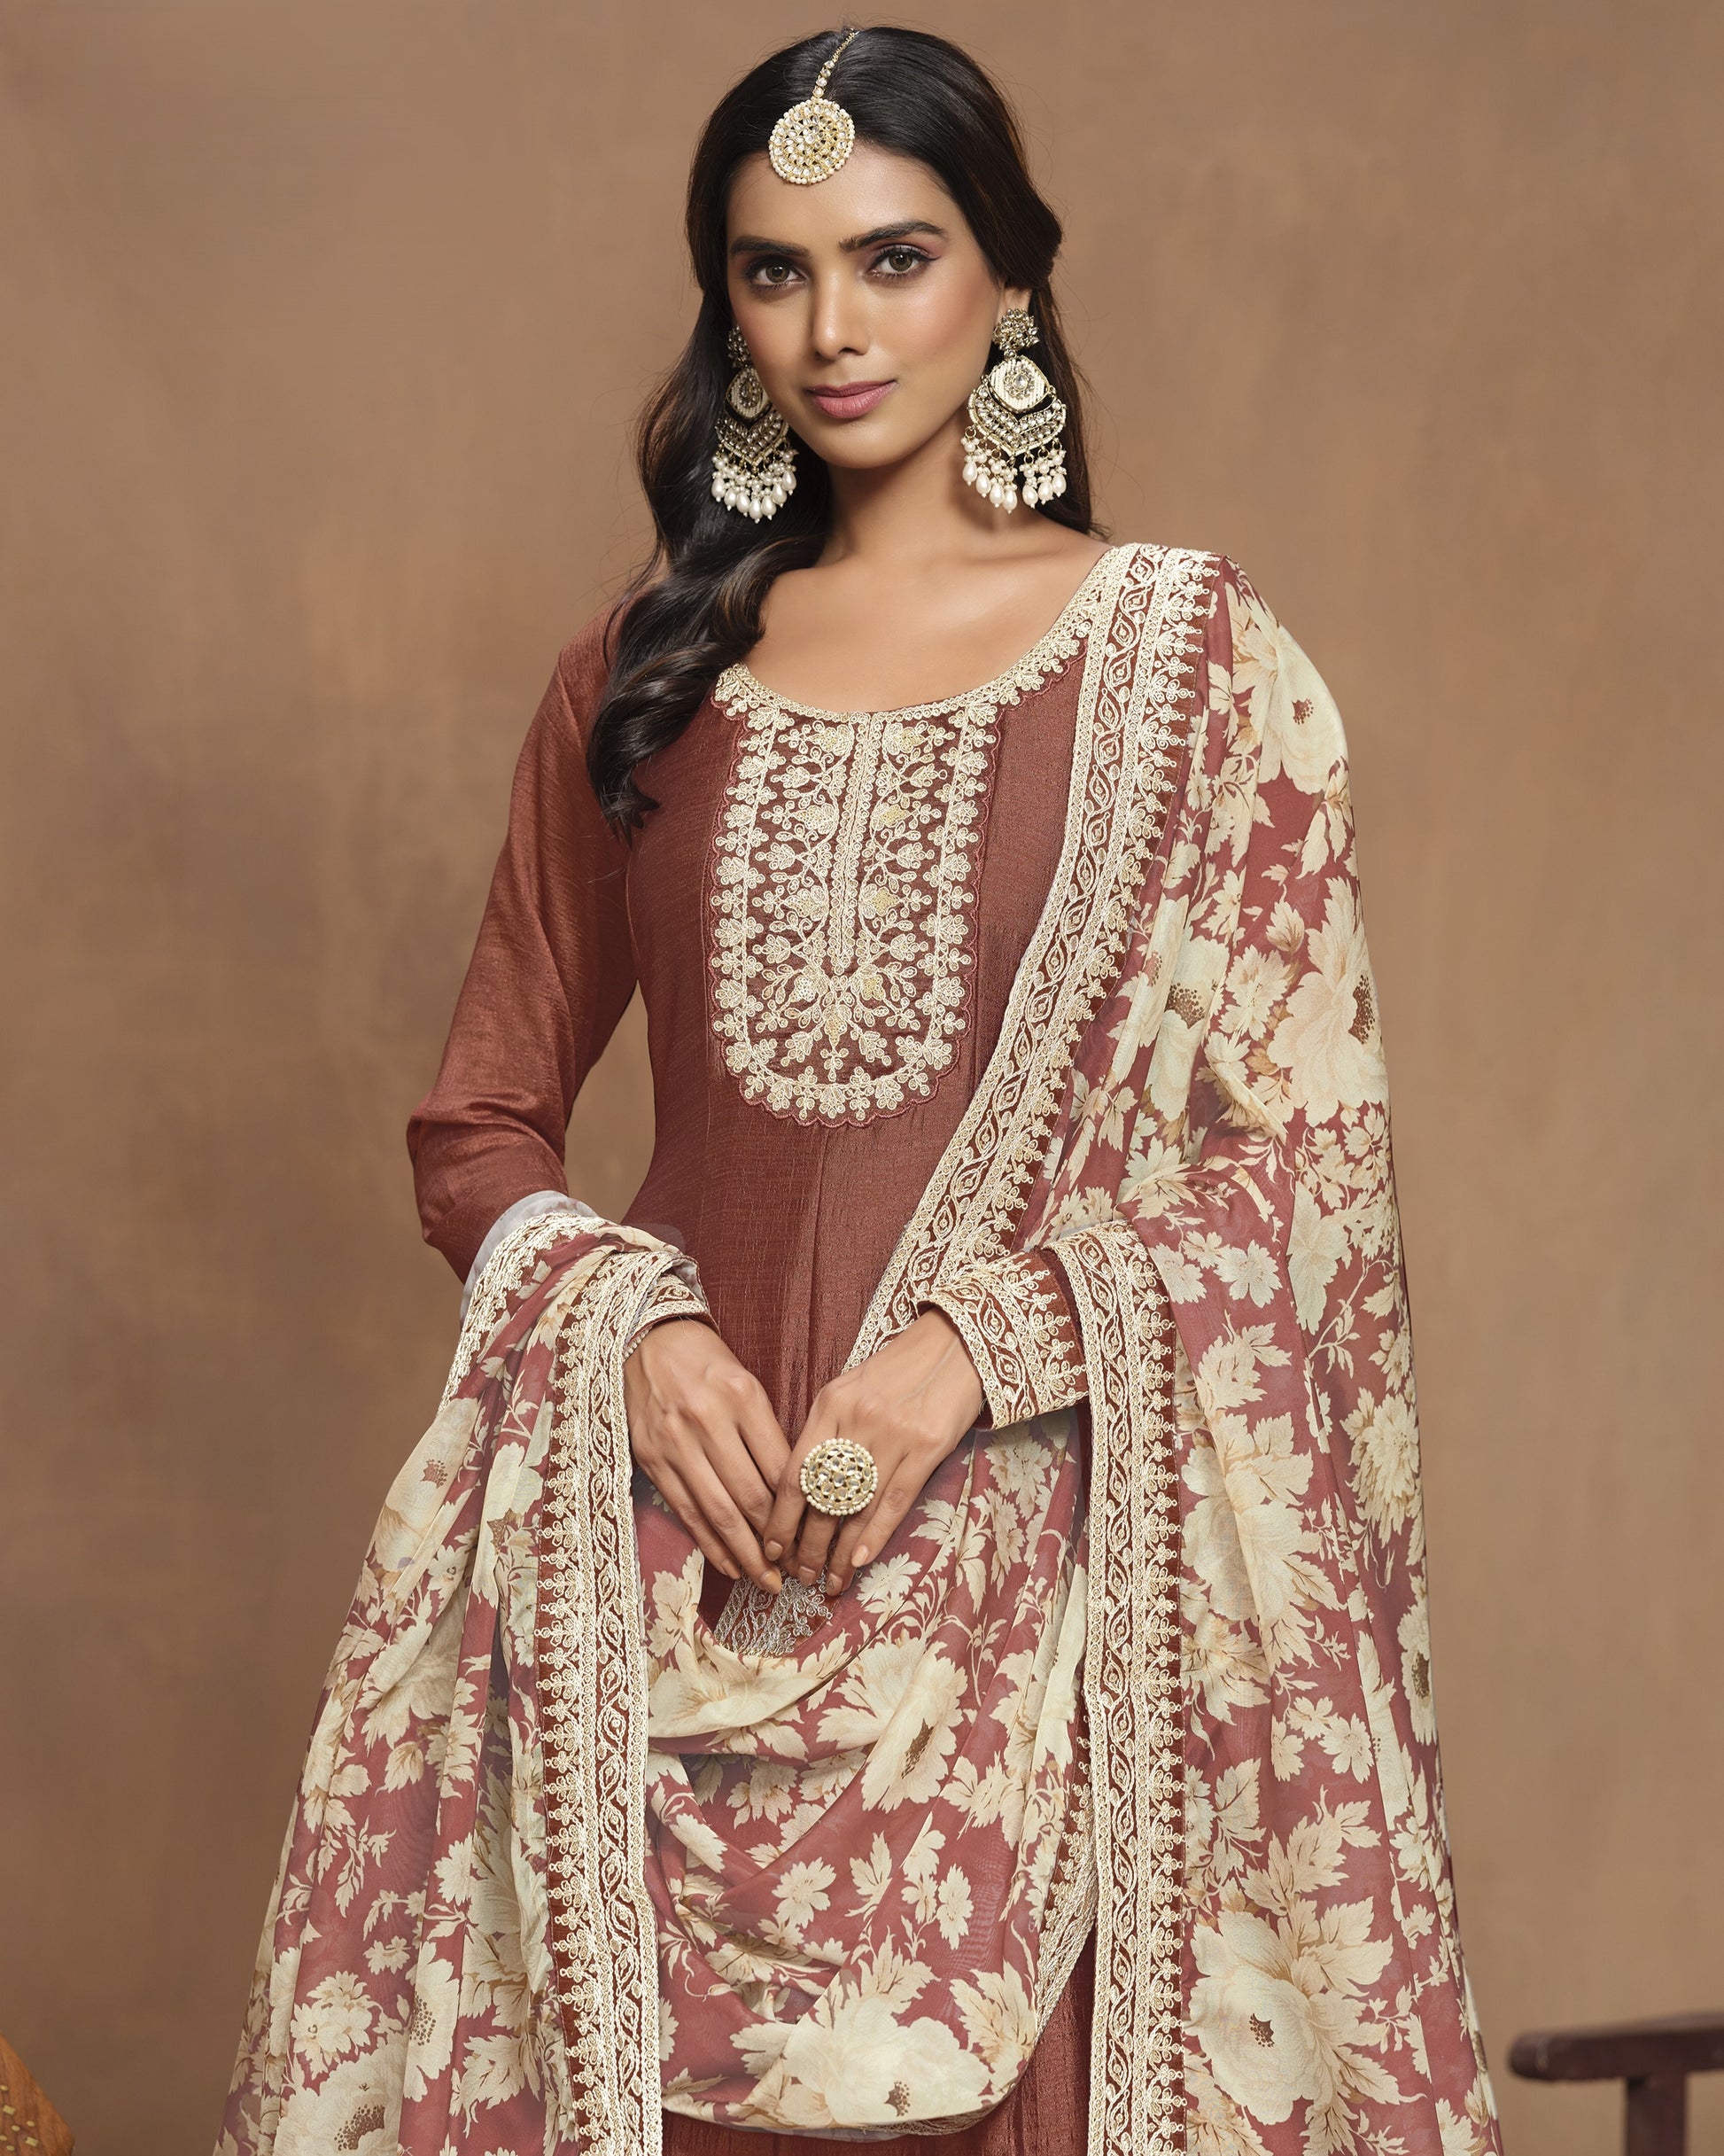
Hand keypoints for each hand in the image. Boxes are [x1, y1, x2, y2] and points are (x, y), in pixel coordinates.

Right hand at [623, 1319, 790, 1593]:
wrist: (646, 1342)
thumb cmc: (707, 1363)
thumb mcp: (746, 1382)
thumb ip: (767, 1432)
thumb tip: (795, 1492)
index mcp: (741, 1396)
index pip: (779, 1466)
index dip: (800, 1509)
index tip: (816, 1536)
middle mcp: (707, 1421)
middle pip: (750, 1496)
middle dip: (776, 1541)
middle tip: (798, 1571)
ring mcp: (675, 1443)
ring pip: (718, 1511)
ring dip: (745, 1554)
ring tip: (767, 1581)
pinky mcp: (652, 1460)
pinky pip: (687, 1511)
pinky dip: (710, 1543)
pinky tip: (730, 1565)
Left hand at [762, 1311, 984, 1598]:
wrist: (954, 1343)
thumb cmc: (897, 1370)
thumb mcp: (850, 1388)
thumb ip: (826, 1431)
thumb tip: (804, 1487)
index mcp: (830, 1404)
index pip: (795, 1473)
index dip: (780, 1518)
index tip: (771, 1548)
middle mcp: (856, 1421)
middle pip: (822, 1497)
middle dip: (807, 1545)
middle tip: (800, 1576)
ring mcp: (892, 1435)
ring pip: (857, 1507)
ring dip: (840, 1551)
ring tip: (830, 1581)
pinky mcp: (926, 1447)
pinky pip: (894, 1501)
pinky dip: (875, 1534)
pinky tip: (860, 1560)